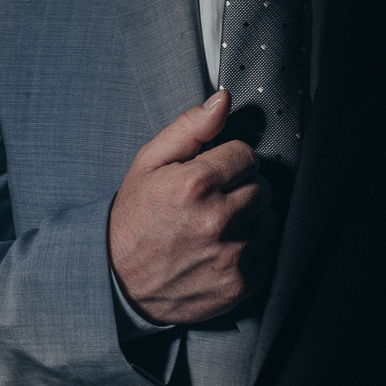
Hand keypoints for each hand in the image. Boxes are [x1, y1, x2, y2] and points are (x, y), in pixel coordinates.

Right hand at [108, 89, 278, 324]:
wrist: (117, 281)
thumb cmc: (134, 218)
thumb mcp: (149, 162)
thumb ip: (190, 127)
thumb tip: (224, 100)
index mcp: (195, 184)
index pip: (246, 154)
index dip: (229, 160)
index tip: (213, 172)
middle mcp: (216, 220)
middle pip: (262, 186)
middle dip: (241, 187)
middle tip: (213, 200)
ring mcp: (230, 256)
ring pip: (268, 220)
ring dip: (249, 220)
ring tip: (217, 225)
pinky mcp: (240, 285)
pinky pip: (267, 254)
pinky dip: (249, 251)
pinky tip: (221, 250)